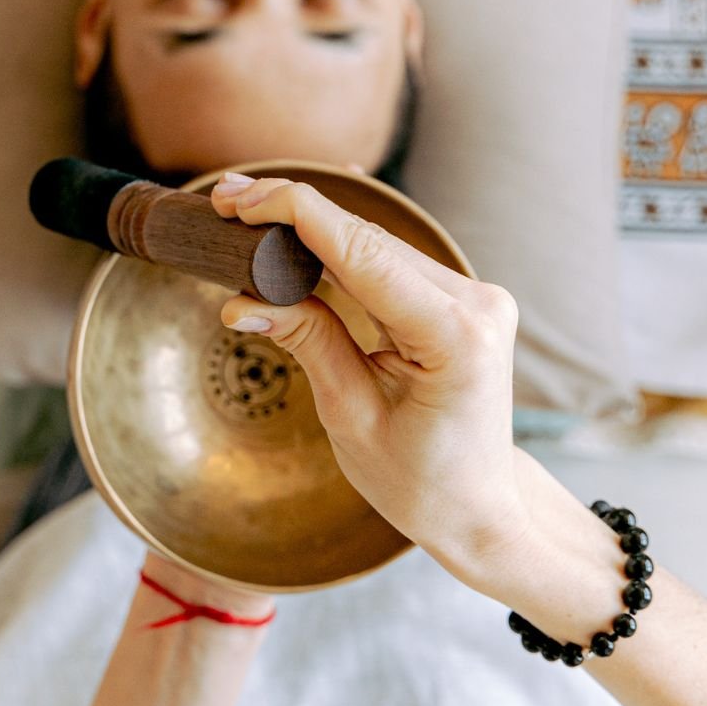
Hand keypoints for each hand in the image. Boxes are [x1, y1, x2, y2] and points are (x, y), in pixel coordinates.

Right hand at [208, 174, 528, 569]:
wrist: (480, 506)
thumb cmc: (422, 481)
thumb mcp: (351, 417)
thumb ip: (308, 343)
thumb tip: (243, 301)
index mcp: (455, 337)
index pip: (364, 255)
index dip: (300, 216)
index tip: (243, 199)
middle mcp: (476, 304)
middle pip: (369, 241)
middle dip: (295, 216)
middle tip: (226, 200)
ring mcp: (475, 298)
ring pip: (378, 246)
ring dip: (313, 229)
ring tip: (247, 213)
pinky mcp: (462, 301)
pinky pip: (392, 264)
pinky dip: (340, 251)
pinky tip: (294, 234)